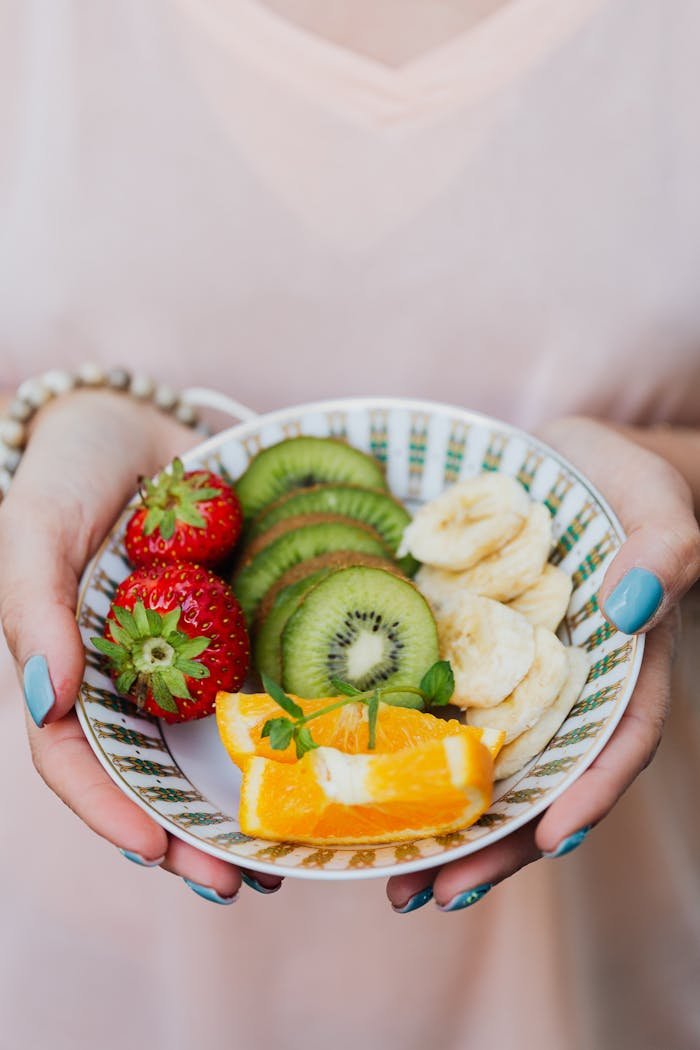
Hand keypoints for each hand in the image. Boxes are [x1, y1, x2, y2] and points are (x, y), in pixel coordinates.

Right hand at [0, 390, 280, 901]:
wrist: (141, 422)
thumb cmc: (73, 470)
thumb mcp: (36, 527)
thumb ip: (31, 609)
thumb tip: (42, 703)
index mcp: (72, 667)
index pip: (77, 760)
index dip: (111, 813)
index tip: (158, 854)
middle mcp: (131, 677)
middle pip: (152, 775)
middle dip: (189, 836)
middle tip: (240, 882)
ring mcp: (188, 657)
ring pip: (210, 748)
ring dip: (243, 806)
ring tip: (290, 853)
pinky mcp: (238, 628)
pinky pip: (261, 686)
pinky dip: (284, 732)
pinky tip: (323, 764)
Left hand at [386, 417, 699, 913]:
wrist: (559, 468)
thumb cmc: (619, 483)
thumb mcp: (654, 504)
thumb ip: (662, 548)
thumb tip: (633, 604)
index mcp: (622, 668)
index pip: (618, 741)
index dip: (589, 793)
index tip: (550, 840)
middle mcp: (563, 690)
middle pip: (540, 782)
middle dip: (494, 846)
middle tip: (436, 894)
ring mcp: (507, 679)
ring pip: (484, 767)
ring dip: (442, 828)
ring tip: (390, 877)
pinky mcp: (458, 656)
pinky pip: (435, 712)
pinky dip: (406, 756)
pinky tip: (362, 790)